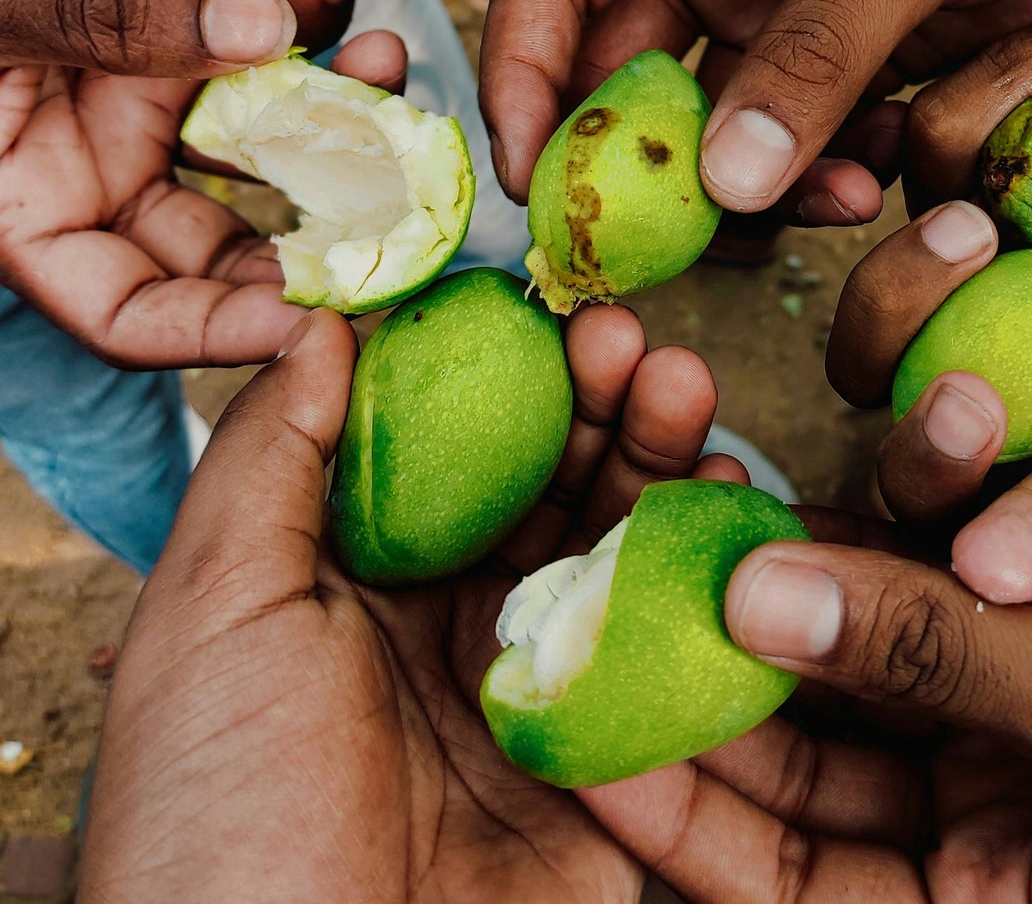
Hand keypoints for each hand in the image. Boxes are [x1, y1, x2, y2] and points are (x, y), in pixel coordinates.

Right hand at [0, 0, 404, 366]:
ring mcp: (146, 94)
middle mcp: (97, 166)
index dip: (217, 329)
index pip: (126, 312)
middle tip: (402, 199)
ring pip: (268, 137)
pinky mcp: (182, 19)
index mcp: (26, 204)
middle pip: (227, 242)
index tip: (309, 313)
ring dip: (340, 106)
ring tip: (385, 57)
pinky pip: (265, 32)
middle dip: (318, 226)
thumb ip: (106, 16)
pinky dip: (308, 8)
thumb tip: (263, 36)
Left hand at [80, 303, 736, 902]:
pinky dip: (706, 563)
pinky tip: (726, 492)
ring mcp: (539, 686)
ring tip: (682, 385)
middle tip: (628, 336)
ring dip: (655, 455)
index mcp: (358, 584)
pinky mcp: (612, 757)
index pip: (448, 445)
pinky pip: (669, 643)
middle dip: (594, 400)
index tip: (541, 306)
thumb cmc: (226, 814)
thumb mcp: (214, 611)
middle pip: (547, 482)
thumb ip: (273, 457)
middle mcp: (453, 623)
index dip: (499, 369)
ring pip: (616, 544)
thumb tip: (321, 322)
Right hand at [479, 0, 1031, 220]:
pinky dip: (814, 179)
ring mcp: (772, 19)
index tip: (529, 167)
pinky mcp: (833, 71)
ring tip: (835, 197)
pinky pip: (787, 149)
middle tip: (647, 246)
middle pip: (616, 70)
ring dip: (744, 185)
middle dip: (630, 162)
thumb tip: (719, 182)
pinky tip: (876, 176)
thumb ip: (818, 51)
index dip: (522, 67)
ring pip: (705, 130)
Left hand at [585, 501, 1031, 902]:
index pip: (782, 878)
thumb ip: (938, 660)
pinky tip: (770, 471)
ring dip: (770, 576)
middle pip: (794, 748)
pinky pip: (921, 566)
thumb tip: (754, 603)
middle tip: (588, 575)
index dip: (666, 796)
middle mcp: (983, 823)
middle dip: (697, 664)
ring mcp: (1007, 708)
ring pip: (847, 645)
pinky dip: (860, 520)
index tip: (559, 699)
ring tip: (664, 498)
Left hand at [826, 0, 1031, 602]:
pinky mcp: (941, 170)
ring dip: (908, 286)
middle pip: (954, 426)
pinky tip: (936, 117)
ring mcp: (982, 258)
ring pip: (890, 321)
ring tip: (972, 218)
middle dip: (934, 436)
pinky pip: (894, 175)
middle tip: (966, 386)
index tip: (991, 576)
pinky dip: (915, 149)